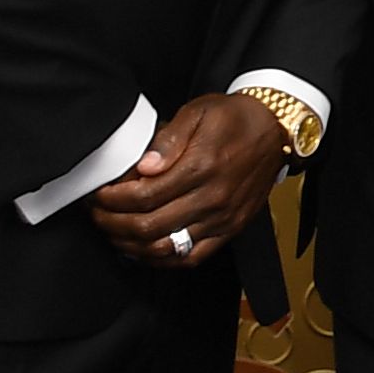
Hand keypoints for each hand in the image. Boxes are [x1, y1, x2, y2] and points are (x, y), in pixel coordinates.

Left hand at [88, 93, 286, 266]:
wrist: (276, 131)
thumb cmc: (234, 119)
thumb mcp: (198, 112)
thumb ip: (168, 138)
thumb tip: (144, 166)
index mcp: (201, 167)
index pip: (143, 196)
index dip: (112, 200)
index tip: (98, 195)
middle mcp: (212, 198)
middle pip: (149, 226)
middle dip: (113, 223)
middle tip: (97, 214)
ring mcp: (222, 218)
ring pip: (166, 247)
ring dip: (131, 244)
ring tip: (114, 233)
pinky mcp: (230, 230)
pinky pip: (192, 257)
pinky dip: (163, 260)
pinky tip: (144, 249)